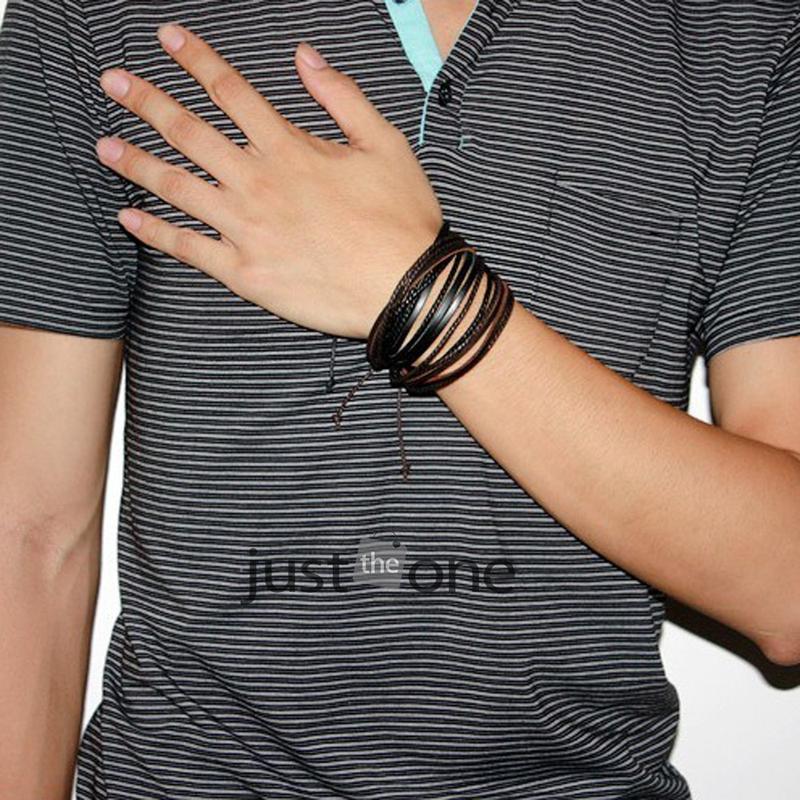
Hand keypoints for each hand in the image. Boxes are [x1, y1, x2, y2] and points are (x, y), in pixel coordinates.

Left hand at [94, 23, 443, 339]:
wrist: (406, 286)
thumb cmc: (400, 217)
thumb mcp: (384, 142)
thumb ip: (341, 95)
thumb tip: (304, 55)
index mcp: (290, 148)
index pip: (231, 92)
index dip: (196, 60)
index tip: (167, 38)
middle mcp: (258, 182)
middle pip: (189, 132)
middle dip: (146, 101)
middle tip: (111, 83)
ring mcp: (246, 229)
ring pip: (178, 187)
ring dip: (137, 163)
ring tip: (104, 145)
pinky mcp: (245, 273)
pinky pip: (189, 249)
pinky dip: (156, 233)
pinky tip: (129, 217)